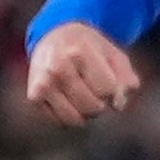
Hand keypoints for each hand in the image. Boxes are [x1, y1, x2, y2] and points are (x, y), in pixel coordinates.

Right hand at [24, 22, 141, 125]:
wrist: (52, 37)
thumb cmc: (89, 49)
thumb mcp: (114, 55)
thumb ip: (126, 78)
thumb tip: (118, 105)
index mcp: (80, 53)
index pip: (108, 89)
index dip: (114, 91)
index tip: (109, 81)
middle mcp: (57, 68)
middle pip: (93, 107)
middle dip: (101, 104)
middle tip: (95, 90)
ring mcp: (43, 83)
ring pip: (74, 119)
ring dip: (85, 114)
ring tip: (84, 97)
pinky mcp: (33, 96)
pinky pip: (59, 122)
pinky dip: (69, 117)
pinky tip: (70, 101)